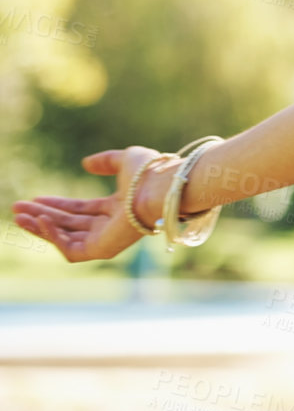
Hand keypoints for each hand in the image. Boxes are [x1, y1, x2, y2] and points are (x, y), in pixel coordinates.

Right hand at [10, 147, 174, 262]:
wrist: (158, 189)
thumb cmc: (148, 173)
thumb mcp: (125, 159)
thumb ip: (106, 161)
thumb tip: (86, 163)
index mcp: (118, 207)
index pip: (80, 209)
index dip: (56, 204)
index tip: (34, 199)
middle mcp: (112, 226)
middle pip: (69, 224)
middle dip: (41, 216)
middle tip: (16, 208)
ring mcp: (106, 240)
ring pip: (65, 238)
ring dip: (40, 227)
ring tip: (19, 216)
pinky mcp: (101, 251)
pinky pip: (69, 249)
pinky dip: (53, 236)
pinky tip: (41, 220)